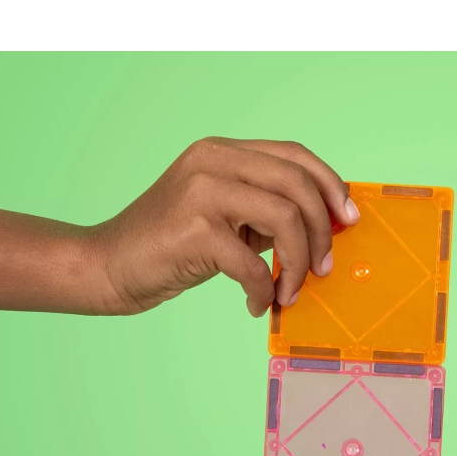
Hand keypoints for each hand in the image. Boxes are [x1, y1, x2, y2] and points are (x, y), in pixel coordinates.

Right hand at [90, 137, 359, 316]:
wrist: (107, 265)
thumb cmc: (168, 248)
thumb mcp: (221, 218)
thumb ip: (261, 213)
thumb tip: (322, 229)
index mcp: (222, 151)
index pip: (295, 156)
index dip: (331, 186)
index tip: (349, 221)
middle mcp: (213, 160)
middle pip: (298, 184)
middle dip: (322, 231)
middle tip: (324, 269)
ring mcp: (202, 191)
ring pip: (285, 217)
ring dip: (299, 264)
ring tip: (289, 292)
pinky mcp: (194, 229)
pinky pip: (254, 263)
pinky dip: (264, 290)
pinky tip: (255, 304)